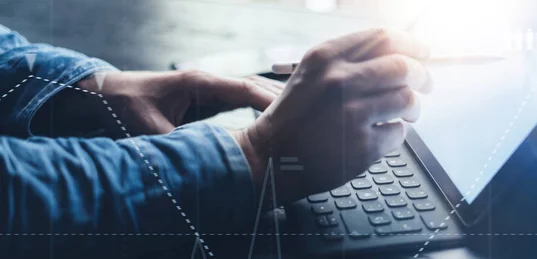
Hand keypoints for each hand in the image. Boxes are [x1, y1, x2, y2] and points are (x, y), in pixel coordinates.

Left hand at [76, 71, 283, 135]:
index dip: (269, 102)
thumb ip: (176, 146)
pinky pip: (236, 103)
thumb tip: (199, 167)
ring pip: (246, 95)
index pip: (244, 89)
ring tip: (290, 126)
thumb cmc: (124, 105)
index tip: (290, 116)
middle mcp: (207, 83)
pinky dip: (254, 112)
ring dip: (267, 107)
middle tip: (300, 122)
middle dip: (276, 103)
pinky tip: (266, 126)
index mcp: (199, 83)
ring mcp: (206, 90)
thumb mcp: (149, 129)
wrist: (105, 95)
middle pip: (251, 88)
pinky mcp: (203, 100)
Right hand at [233, 29, 431, 202]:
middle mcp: (339, 81)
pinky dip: (395, 133)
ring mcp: (351, 115)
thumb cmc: (295, 115)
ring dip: (413, 107)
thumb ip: (351, 59)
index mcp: (326, 57)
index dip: (412, 44)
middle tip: (425, 84)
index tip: (422, 53)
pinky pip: (399, 133)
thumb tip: (402, 53)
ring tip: (405, 113)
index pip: (385, 38)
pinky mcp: (362, 147)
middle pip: (404, 67)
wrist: (271, 157)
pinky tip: (380, 134)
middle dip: (422, 76)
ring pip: (408, 100)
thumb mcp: (313, 74)